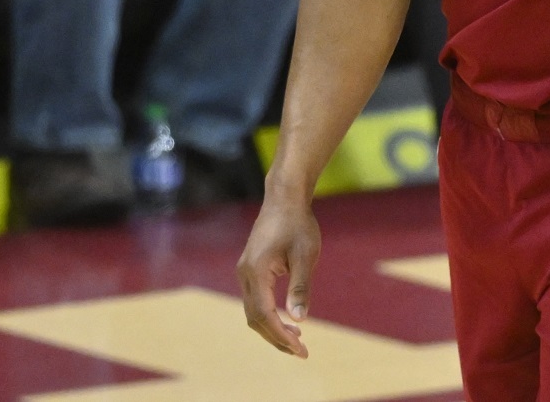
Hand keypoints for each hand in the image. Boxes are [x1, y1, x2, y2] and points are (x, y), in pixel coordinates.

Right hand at [237, 195, 320, 358]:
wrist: (284, 198)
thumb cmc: (298, 224)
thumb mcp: (305, 255)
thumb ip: (301, 287)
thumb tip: (300, 319)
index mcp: (256, 272)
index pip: (265, 315)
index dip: (281, 335)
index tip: (300, 349)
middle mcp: (244, 275)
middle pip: (255, 318)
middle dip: (276, 337)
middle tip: (301, 351)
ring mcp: (245, 272)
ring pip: (253, 311)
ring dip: (272, 328)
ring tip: (297, 339)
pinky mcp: (250, 269)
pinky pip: (255, 300)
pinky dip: (269, 315)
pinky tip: (287, 319)